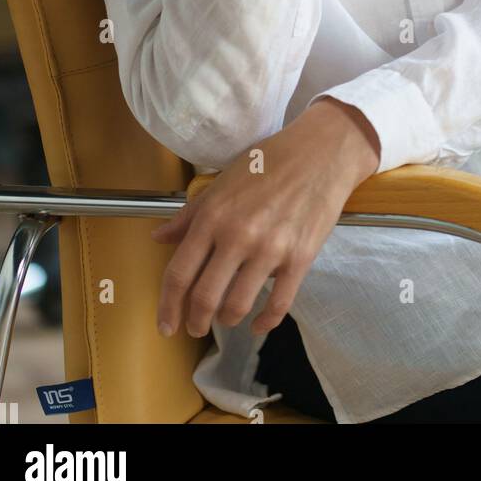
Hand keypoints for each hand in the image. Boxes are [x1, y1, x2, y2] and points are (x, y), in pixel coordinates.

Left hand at [150, 99, 380, 339]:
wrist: (321, 152)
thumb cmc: (269, 161)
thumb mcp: (222, 181)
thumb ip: (190, 214)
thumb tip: (159, 237)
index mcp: (213, 215)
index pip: (180, 273)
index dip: (167, 306)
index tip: (166, 325)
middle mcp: (237, 236)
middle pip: (205, 297)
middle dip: (195, 321)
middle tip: (195, 328)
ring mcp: (270, 249)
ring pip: (238, 305)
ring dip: (227, 320)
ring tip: (226, 319)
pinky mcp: (300, 258)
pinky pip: (279, 304)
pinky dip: (265, 322)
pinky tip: (258, 324)